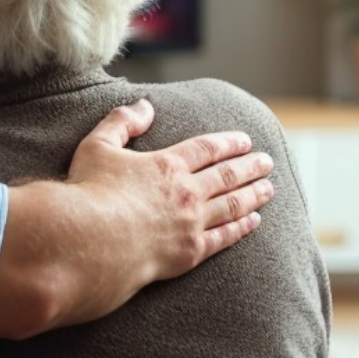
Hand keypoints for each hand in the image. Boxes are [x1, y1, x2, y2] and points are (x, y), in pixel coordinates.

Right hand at [68, 98, 272, 282]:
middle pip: (226, 176)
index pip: (206, 148)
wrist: (91, 240)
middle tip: (267, 162)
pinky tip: (253, 222)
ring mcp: (191, 223)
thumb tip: (144, 105)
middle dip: (250, 167)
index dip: (228, 143)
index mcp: (167, 165)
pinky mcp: (190, 252)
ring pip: (232, 205)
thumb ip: (121, 122)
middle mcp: (186, 192)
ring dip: (253, 195)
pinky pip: (224, 237)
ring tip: (269, 189)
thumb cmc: (90, 192)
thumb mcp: (97, 146)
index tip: (245, 140)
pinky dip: (241, 228)